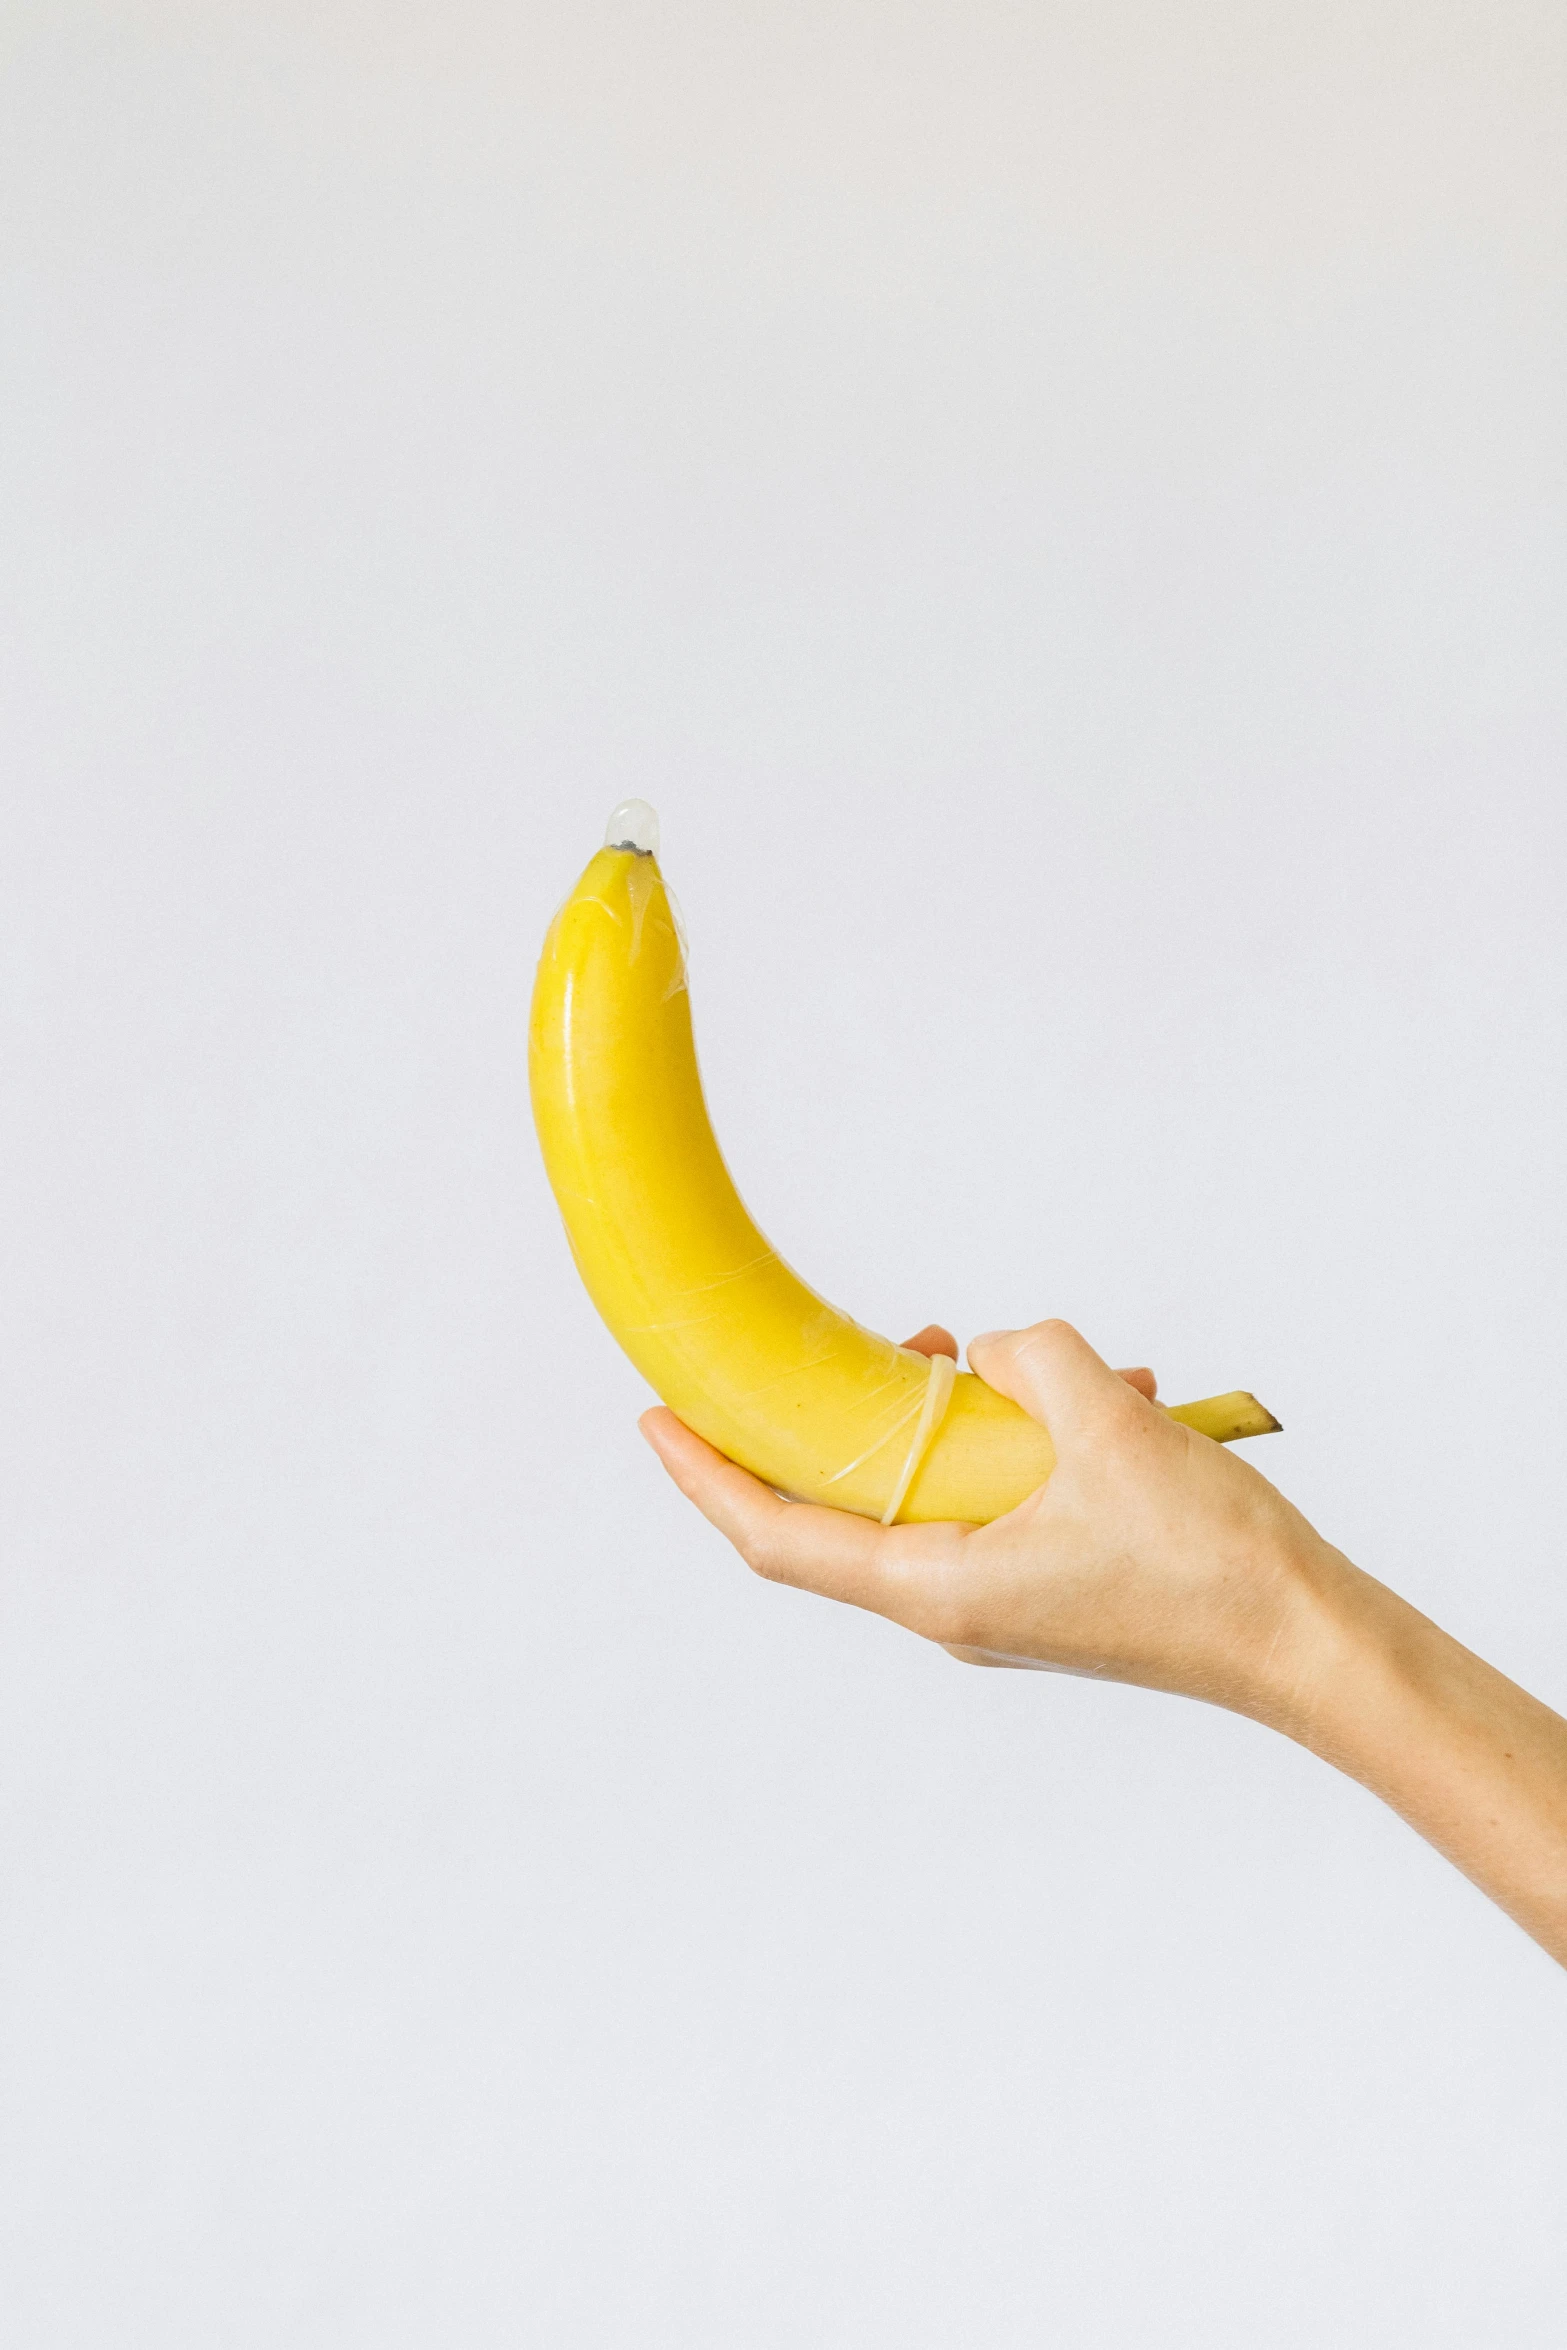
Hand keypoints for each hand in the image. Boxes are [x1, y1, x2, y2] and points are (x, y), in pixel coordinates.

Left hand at [640, 1318, 1335, 1723]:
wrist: (1310, 1646)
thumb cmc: (1210, 1560)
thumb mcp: (1109, 1425)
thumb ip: (1031, 1361)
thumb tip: (997, 1353)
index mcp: (936, 1589)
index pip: (777, 1536)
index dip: (706, 1477)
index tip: (653, 1416)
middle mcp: (951, 1608)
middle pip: (852, 1507)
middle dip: (858, 1414)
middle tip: (907, 1342)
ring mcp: (1003, 1605)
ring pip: (942, 1492)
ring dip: (971, 1418)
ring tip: (1044, 1365)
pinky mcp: (1052, 1590)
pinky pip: (1007, 1501)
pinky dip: (1035, 1443)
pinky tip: (1111, 1397)